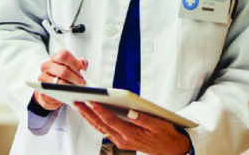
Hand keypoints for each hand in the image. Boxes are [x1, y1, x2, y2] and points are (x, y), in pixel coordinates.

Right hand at [32, 49, 87, 110]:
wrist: (53, 89)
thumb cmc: (64, 76)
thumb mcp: (73, 68)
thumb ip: (80, 64)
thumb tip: (82, 63)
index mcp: (56, 58)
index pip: (64, 55)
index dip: (75, 64)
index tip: (82, 71)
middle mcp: (47, 65)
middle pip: (63, 71)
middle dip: (75, 78)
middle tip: (82, 82)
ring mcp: (43, 77)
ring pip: (59, 83)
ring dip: (70, 87)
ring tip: (77, 88)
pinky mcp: (42, 88)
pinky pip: (55, 91)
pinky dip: (64, 93)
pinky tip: (69, 92)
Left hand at [74, 103, 191, 154]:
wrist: (171, 148)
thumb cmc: (166, 134)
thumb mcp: (158, 125)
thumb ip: (143, 119)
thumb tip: (131, 112)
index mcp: (131, 135)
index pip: (110, 120)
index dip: (99, 110)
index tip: (90, 100)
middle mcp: (123, 140)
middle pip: (101, 125)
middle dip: (87, 113)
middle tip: (77, 102)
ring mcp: (121, 141)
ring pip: (100, 128)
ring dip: (89, 118)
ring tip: (79, 107)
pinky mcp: (121, 140)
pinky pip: (105, 131)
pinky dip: (96, 122)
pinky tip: (90, 116)